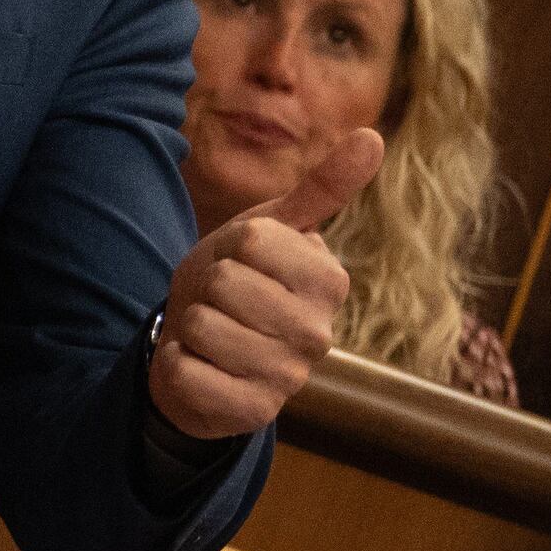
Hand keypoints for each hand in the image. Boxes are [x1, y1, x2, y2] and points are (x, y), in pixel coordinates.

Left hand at [149, 130, 379, 440]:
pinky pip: (184, 373)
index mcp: (330, 281)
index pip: (251, 240)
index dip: (230, 247)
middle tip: (223, 303)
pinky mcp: (251, 414)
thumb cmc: (243, 280)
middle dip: (207, 287)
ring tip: (213, 334)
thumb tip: (374, 136)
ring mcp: (288, 378)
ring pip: (201, 326)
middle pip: (223, 283)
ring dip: (190, 327)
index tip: (243, 265)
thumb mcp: (274, 229)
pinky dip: (176, 365)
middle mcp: (319, 334)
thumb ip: (323, 188)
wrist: (208, 349)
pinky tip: (201, 367)